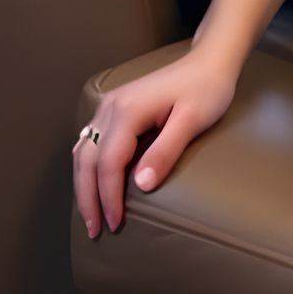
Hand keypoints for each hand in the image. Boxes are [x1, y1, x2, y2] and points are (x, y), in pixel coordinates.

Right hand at [73, 46, 239, 239]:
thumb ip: (165, 151)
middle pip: (87, 160)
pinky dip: (88, 169)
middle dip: (88, 198)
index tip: (115, 224)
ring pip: (83, 152)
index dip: (109, 197)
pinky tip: (94, 186)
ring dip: (84, 186)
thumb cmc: (206, 90)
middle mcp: (110, 108)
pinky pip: (90, 143)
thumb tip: (140, 185)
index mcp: (127, 111)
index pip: (108, 163)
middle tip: (96, 231)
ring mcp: (109, 107)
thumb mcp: (192, 121)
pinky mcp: (114, 110)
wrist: (209, 62)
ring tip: (92, 216)